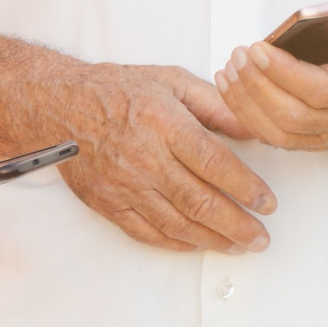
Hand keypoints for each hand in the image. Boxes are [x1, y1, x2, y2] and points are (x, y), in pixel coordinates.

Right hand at [56, 65, 274, 254]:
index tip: (268, 203)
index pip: (215, 163)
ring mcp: (124, 185)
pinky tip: (197, 244)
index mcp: (164, 123)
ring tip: (239, 246)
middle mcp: (145, 158)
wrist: (59, 105)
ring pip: (177, 223)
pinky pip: (147, 233)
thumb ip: (215, 104)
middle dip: (237, 225)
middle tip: (261, 238)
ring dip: (213, 239)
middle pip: (200, 201)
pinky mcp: (108, 204)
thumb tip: (254, 128)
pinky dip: (176, 243)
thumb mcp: (172, 80)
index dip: (246, 187)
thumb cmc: (117, 90)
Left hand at [217, 0, 327, 150]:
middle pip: (293, 115)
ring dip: (246, 101)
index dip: (286, 73)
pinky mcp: (305, 141)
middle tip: (238, 54)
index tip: (258, 48)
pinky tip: (228, 85)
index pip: (322, 90)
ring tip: (228, 69)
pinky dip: (243, 113)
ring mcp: (324, 135)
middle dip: (258, 85)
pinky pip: (269, 136)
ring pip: (277, 132)